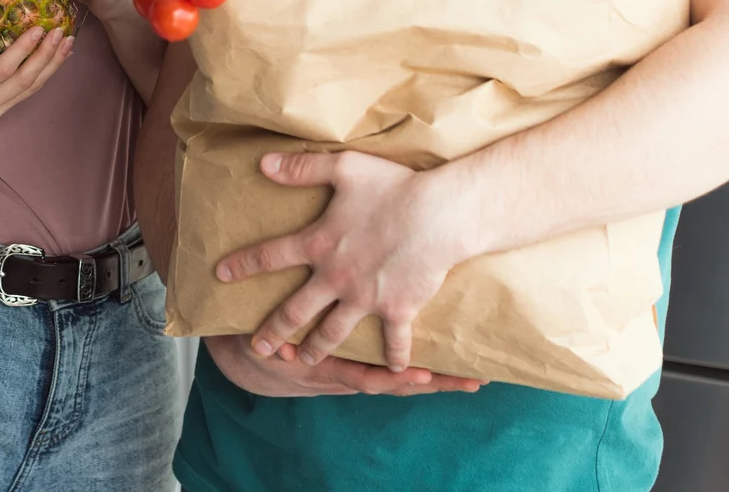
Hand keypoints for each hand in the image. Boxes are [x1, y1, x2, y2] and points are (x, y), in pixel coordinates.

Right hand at [0, 14, 72, 124]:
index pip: (2, 71)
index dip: (23, 50)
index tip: (39, 28)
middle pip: (23, 82)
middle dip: (45, 57)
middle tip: (60, 32)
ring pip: (30, 90)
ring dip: (51, 66)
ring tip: (67, 42)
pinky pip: (27, 94)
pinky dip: (45, 75)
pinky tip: (58, 57)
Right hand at [202, 333, 480, 398]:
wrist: (254, 362)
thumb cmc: (260, 344)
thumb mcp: (261, 345)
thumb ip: (275, 346)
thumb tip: (284, 351)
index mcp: (328, 371)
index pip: (369, 377)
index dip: (394, 377)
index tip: (419, 375)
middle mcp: (348, 374)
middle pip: (398, 383)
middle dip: (434, 383)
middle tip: (471, 381)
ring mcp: (355, 369)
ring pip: (402, 378)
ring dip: (438, 379)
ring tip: (474, 377)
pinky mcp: (360, 361)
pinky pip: (394, 366)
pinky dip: (421, 371)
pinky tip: (446, 367)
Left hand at [217, 150, 470, 370]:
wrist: (439, 215)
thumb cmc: (393, 186)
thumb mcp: (343, 168)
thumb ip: (301, 168)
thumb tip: (263, 163)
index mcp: (319, 243)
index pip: (270, 256)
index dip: (243, 264)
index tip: (220, 274)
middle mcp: (336, 277)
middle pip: (296, 310)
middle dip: (273, 330)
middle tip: (258, 348)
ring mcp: (365, 298)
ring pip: (334, 332)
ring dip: (318, 349)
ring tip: (307, 361)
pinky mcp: (398, 309)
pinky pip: (394, 341)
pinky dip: (393, 358)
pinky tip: (394, 371)